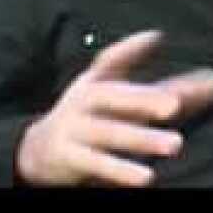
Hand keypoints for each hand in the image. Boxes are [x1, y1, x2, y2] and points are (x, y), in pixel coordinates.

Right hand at [16, 30, 212, 186]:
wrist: (35, 150)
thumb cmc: (82, 112)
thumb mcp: (99, 83)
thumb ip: (130, 63)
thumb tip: (157, 35)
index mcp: (93, 82)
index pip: (110, 61)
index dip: (130, 49)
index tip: (157, 37)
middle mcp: (82, 102)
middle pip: (112, 97)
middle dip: (143, 99)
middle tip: (176, 103)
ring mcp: (74, 129)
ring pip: (110, 133)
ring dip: (142, 139)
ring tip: (176, 144)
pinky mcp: (70, 158)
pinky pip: (98, 164)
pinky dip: (121, 171)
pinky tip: (146, 177)